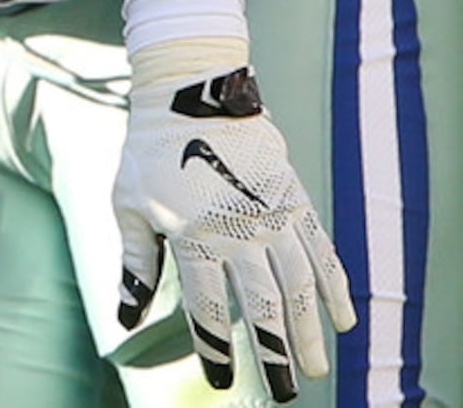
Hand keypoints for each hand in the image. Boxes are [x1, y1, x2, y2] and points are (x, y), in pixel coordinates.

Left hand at [114, 50, 354, 400]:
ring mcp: (270, 217)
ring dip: (309, 332)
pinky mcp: (294, 200)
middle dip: (273, 354)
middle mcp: (235, 232)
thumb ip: (135, 262)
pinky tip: (343, 319)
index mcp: (190, 236)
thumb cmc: (151, 151)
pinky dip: (335, 287)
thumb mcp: (129, 203)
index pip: (206, 307)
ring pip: (299, 287)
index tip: (222, 381)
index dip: (216, 349)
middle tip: (283, 391)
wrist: (191, 92)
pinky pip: (322, 252)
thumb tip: (126, 317)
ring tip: (314, 367)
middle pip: (262, 307)